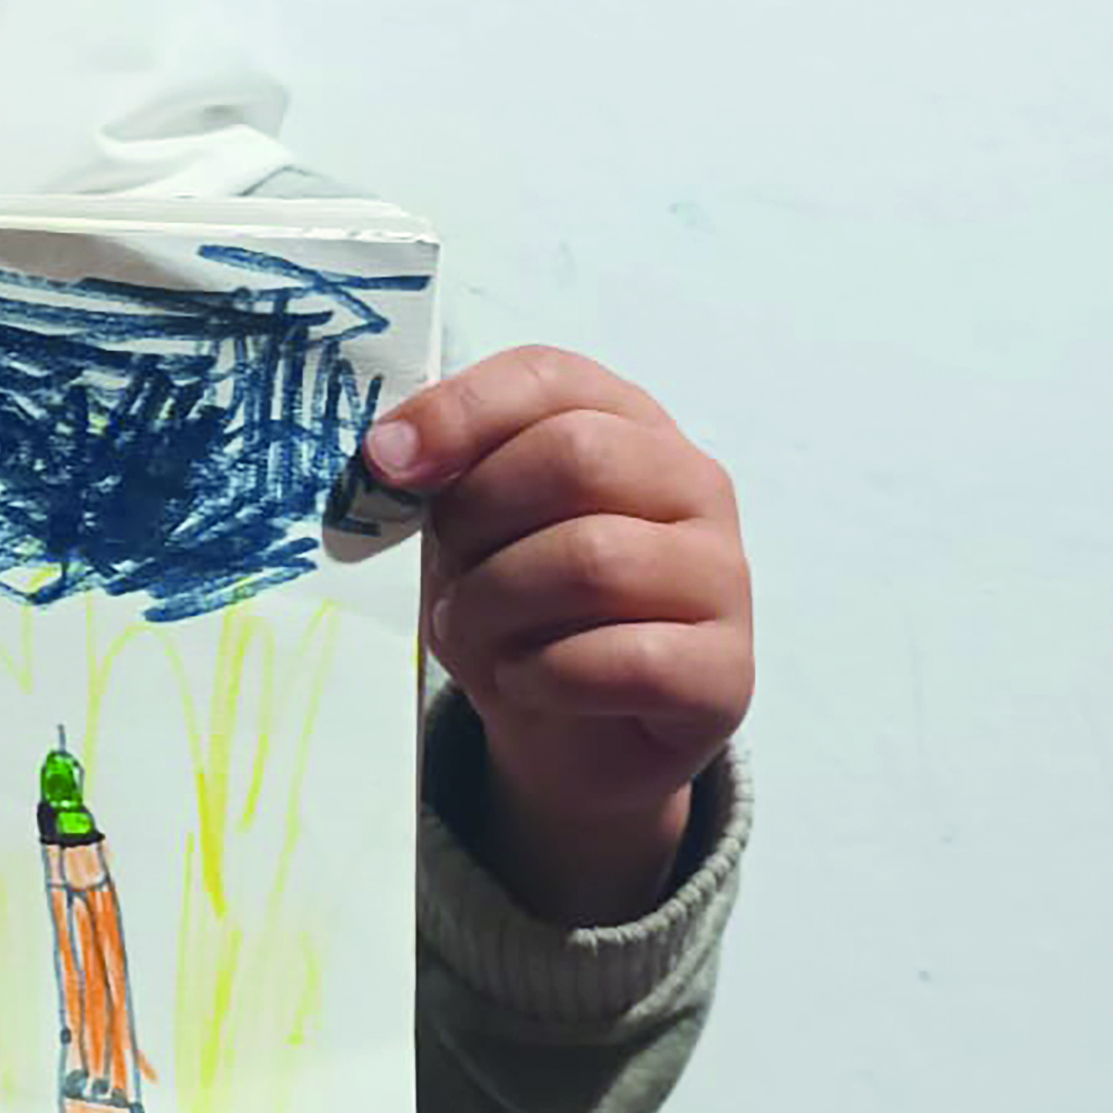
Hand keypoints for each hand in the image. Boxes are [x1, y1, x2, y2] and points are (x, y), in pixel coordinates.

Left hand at [366, 347, 752, 925]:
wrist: (574, 735)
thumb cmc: (519, 607)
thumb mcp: (471, 530)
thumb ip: (445, 477)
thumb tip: (388, 452)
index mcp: (628, 423)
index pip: (549, 377)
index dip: (459, 411)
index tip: (386, 464)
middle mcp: (692, 483)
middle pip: (575, 457)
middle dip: (477, 520)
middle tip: (444, 577)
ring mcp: (722, 576)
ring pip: (593, 560)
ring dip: (496, 606)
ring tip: (468, 635)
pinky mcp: (726, 671)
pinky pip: (625, 659)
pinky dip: (545, 675)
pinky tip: (525, 681)